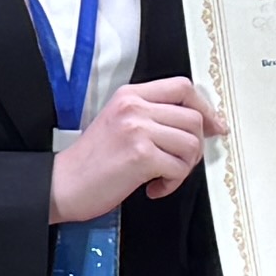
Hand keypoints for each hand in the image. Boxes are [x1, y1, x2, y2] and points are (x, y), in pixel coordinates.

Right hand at [52, 73, 213, 224]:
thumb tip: (196, 125)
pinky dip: (172, 184)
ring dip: (184, 167)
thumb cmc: (90, 161)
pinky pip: (178, 168)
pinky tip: (153, 188)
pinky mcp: (140, 156)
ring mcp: (137, 129)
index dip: (204, 107)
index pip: (182, 87)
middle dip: (195, 146)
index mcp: (130, 95)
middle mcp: (134, 107)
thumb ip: (151, 116)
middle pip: (193, 117)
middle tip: (179, 163)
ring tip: (164, 176)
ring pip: (191, 143)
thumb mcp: (118, 123)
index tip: (214, 126)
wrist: (62, 184)